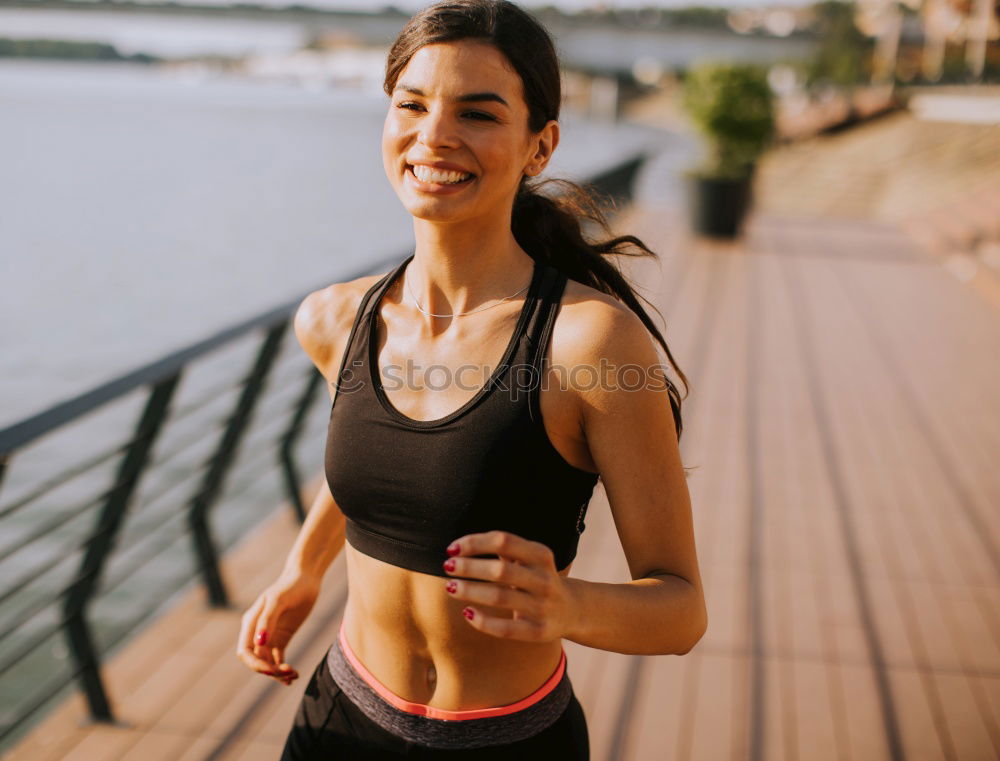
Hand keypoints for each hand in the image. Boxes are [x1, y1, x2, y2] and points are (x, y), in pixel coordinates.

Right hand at [236, 572, 319, 685]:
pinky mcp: (281, 638)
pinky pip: (278, 659)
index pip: (245, 651)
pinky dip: (283, 668)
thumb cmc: (291, 586)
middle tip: (288, 673)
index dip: (255, 664)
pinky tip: (293, 675)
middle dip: (268, 671)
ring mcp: (269, 636)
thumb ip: (267, 620)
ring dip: (278, 672)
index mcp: (251, 622)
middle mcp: (257, 631)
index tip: (272, 670)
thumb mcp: (279, 600)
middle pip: (256, 660)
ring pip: (268, 662)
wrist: (306, 577)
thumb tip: (258, 642)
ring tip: (294, 675)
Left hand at [441, 531, 576, 641]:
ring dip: (471, 591)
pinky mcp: (539, 631)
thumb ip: (503, 549)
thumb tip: (460, 547)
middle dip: (469, 567)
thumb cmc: (536, 578)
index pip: (504, 541)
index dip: (475, 543)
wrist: (572, 610)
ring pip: (500, 597)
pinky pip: (507, 629)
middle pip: (501, 570)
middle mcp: (544, 579)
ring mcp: (543, 606)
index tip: (452, 548)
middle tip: (447, 566)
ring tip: (450, 587)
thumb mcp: (529, 559)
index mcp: (541, 555)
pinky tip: (467, 613)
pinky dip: (484, 622)